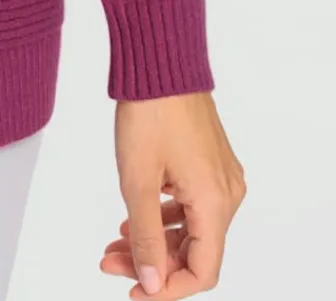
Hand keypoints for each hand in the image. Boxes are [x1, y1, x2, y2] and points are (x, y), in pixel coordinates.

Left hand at [101, 92, 245, 295]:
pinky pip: (191, 205)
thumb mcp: (137, 181)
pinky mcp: (209, 162)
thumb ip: (145, 237)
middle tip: (108, 262)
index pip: (202, 272)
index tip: (133, 291)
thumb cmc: (150, 110)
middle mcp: (227, 194)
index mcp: (216, 203)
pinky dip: (163, 217)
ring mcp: (220, 176)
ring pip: (190, 228)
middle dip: (152, 263)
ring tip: (113, 243)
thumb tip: (152, 283)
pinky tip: (133, 217)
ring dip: (154, 241)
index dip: (168, 290)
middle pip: (195, 251)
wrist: (160, 58)